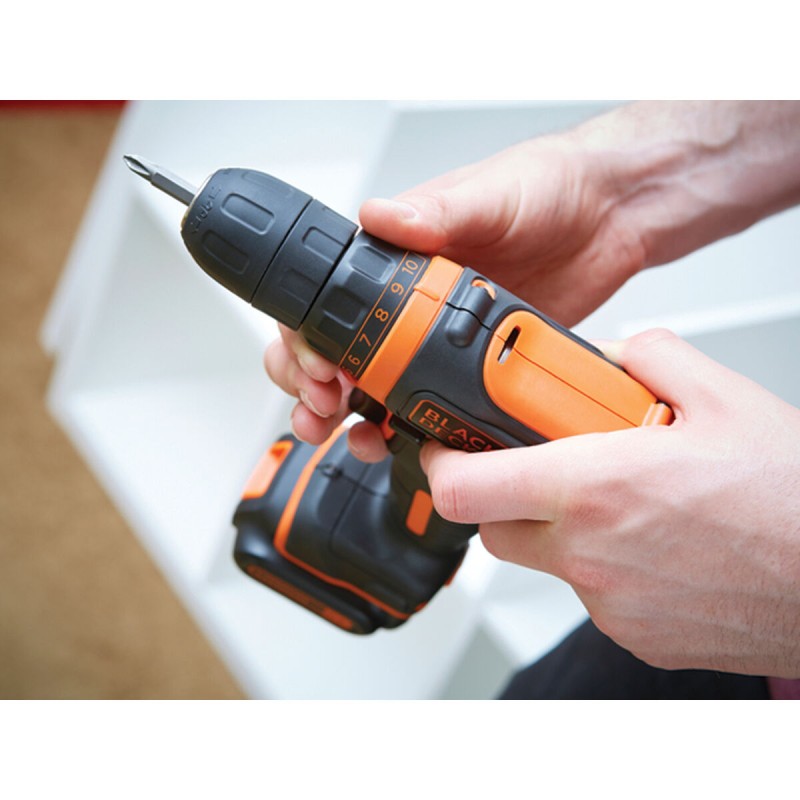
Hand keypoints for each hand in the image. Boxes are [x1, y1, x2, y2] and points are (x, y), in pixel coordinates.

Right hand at [265, 131, 646, 459]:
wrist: (608, 220)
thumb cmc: (545, 188)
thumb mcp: (490, 195)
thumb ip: (437, 215)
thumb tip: (379, 216)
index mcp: (397, 254)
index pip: (327, 298)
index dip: (305, 336)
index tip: (315, 365)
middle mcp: (408, 300)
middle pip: (333, 349)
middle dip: (311, 383)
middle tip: (320, 405)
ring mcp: (437, 338)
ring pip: (370, 385)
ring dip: (346, 416)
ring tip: (345, 435)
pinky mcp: (471, 364)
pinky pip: (424, 403)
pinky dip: (401, 429)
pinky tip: (393, 441)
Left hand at [420, 330, 799, 677]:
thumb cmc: (794, 502)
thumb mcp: (724, 398)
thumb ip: (652, 358)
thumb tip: (617, 350)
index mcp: (595, 488)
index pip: (466, 488)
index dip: (440, 465)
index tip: (444, 448)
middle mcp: (589, 554)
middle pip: (493, 527)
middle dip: (502, 495)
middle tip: (539, 466)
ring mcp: (609, 603)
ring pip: (545, 562)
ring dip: (560, 529)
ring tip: (622, 501)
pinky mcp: (634, 635)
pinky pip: (591, 595)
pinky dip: (603, 566)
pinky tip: (653, 543)